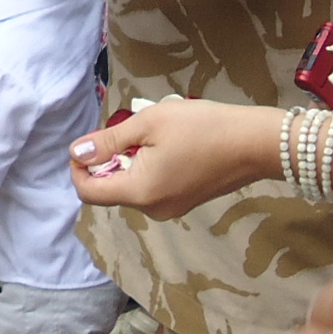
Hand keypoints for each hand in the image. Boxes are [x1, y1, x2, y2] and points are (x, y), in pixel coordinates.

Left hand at [67, 98, 281, 219]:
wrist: (256, 143)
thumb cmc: (202, 127)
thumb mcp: (149, 123)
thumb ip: (109, 141)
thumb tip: (76, 152)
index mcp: (140, 193)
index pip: (88, 193)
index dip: (77, 168)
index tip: (87, 143)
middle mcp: (152, 210)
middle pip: (110, 190)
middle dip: (107, 161)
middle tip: (128, 129)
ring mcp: (170, 209)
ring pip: (131, 187)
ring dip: (129, 161)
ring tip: (153, 134)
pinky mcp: (184, 203)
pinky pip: (151, 188)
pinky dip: (147, 168)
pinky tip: (168, 145)